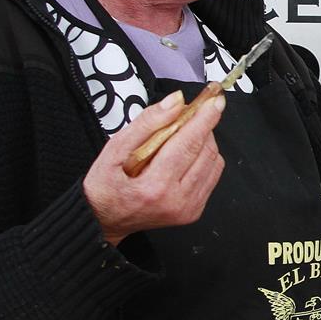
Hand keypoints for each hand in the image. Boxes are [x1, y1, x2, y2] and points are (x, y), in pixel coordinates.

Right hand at [83, 90, 225, 244]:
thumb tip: (175, 101)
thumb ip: (147, 122)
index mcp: (154, 186)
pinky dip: (204, 158)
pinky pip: (212, 175)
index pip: (188, 144)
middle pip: (205, 151)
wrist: (106, 219)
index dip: (204, 118)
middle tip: (192, 112)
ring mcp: (188, 208)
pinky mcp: (194, 211)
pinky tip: (186, 153)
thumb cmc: (106, 184)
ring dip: (205, 140)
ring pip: (213, 161)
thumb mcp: (115, 148)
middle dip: (204, 125)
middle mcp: (176, 200)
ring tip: (183, 135)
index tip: (215, 100)